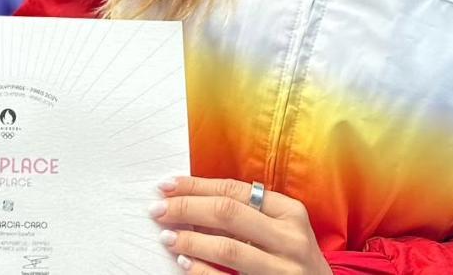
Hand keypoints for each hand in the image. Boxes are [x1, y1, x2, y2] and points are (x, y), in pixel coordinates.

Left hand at [150, 176, 332, 274]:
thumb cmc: (294, 258)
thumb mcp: (282, 229)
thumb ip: (248, 213)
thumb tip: (190, 198)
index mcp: (291, 212)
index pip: (235, 191)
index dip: (197, 186)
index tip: (167, 185)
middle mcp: (290, 239)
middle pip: (228, 214)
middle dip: (187, 208)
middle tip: (158, 209)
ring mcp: (284, 270)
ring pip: (228, 249)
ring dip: (191, 241)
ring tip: (167, 237)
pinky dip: (202, 271)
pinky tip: (185, 263)